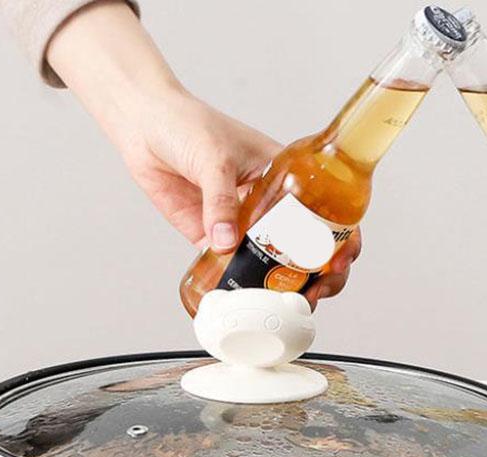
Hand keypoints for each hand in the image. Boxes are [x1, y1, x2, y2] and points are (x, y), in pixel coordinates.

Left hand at [47, 0, 358, 304]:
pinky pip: (234, 268)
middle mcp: (270, 204)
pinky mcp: (213, 239)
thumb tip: (226, 243)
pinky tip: (251, 300)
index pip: (326, 210)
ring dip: (287, 286)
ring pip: (275, 263)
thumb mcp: (213, 157)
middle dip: (322, 273)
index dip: (343, 236)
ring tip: (294, 302)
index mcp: (285, 177)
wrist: (143, 126)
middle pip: (308, 246)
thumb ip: (220, 200)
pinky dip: (244, 286)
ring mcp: (243, 225)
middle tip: (319, 290)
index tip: (343, 256)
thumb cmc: (186, 124)